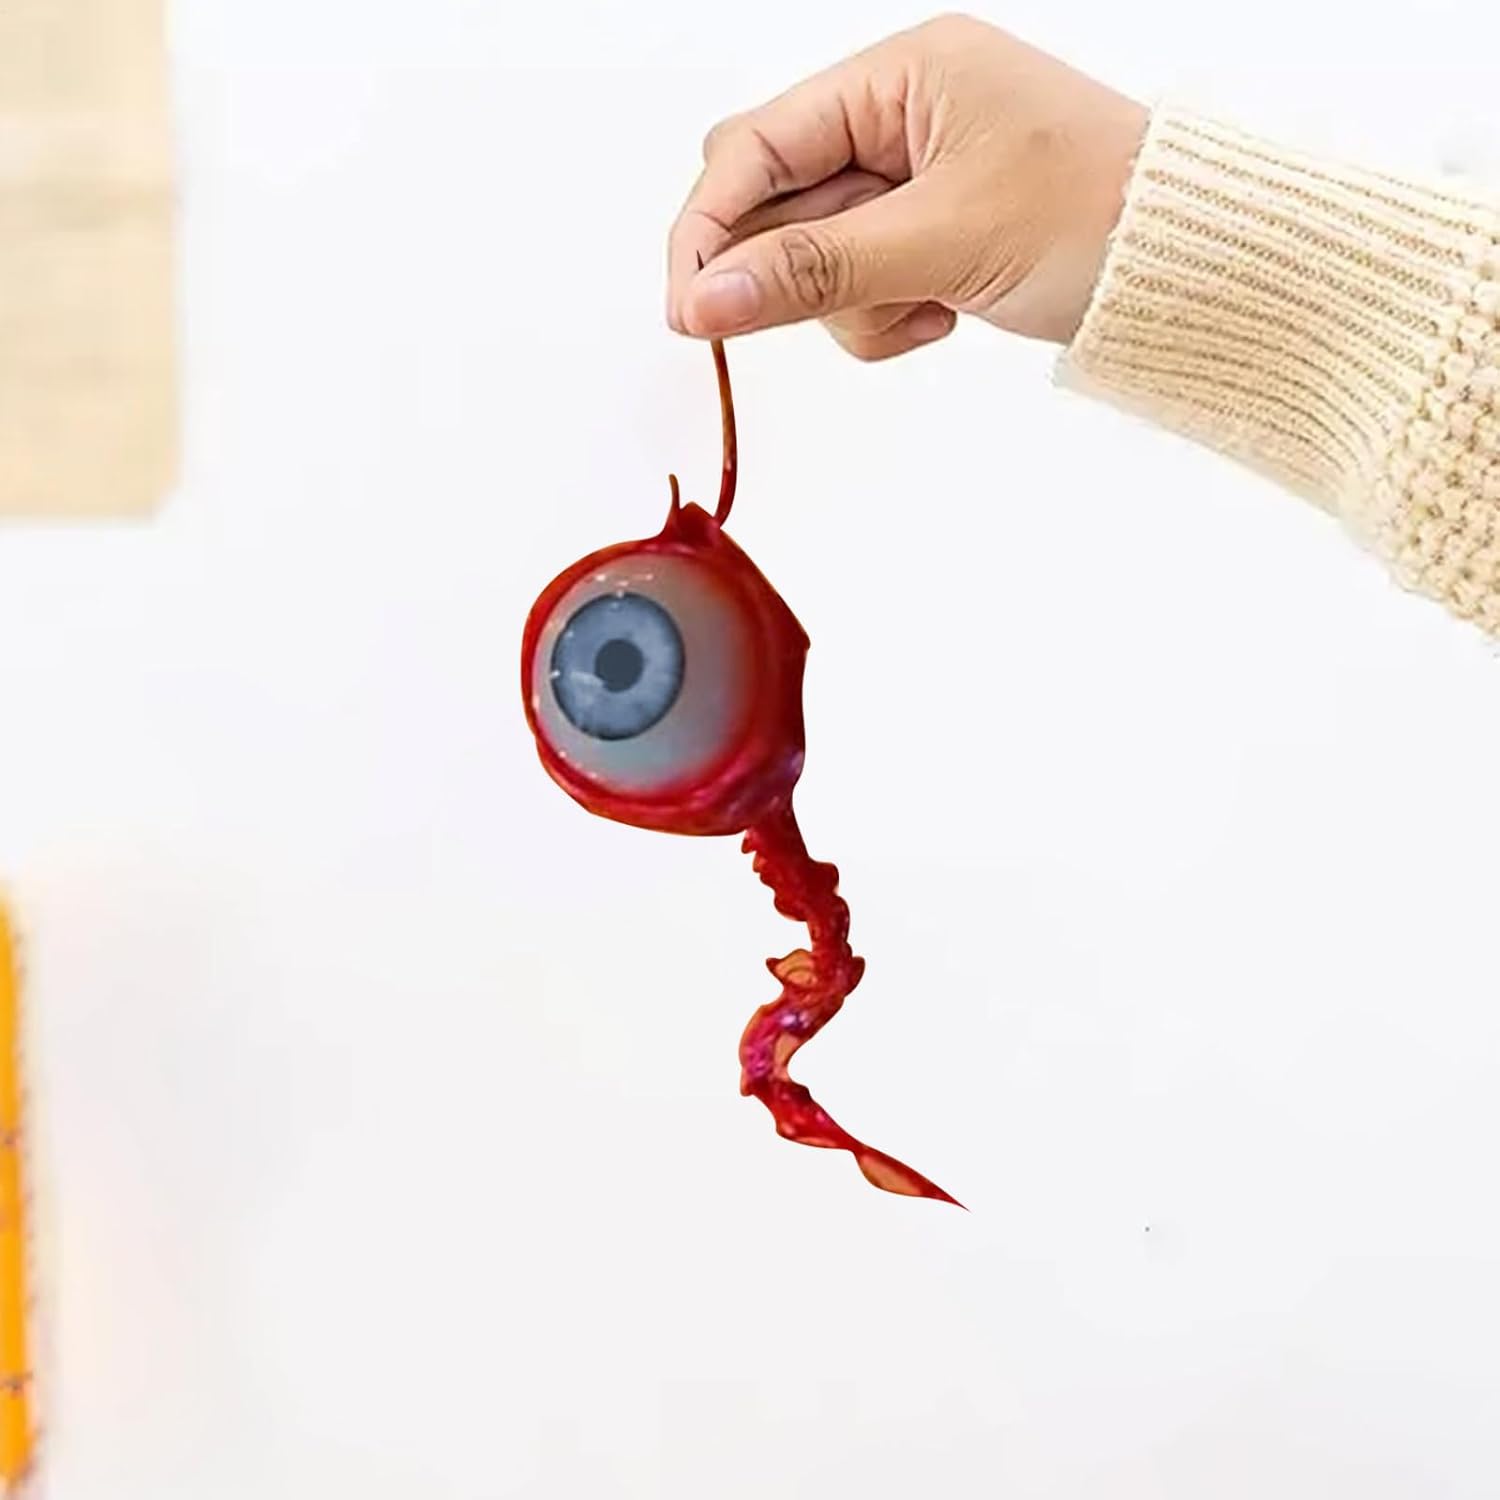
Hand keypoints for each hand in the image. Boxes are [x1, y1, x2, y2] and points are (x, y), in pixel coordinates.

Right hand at [666, 14, 1146, 358]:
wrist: (1194, 264)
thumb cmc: (1099, 219)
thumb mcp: (944, 242)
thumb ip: (816, 269)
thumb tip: (704, 300)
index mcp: (901, 76)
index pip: (756, 146)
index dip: (710, 229)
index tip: (688, 311)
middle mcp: (898, 114)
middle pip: (775, 200)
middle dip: (792, 269)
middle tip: (828, 312)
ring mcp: (912, 176)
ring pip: (814, 255)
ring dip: (852, 304)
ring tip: (927, 309)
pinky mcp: (927, 232)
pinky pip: (859, 285)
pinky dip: (885, 317)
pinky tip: (944, 315)